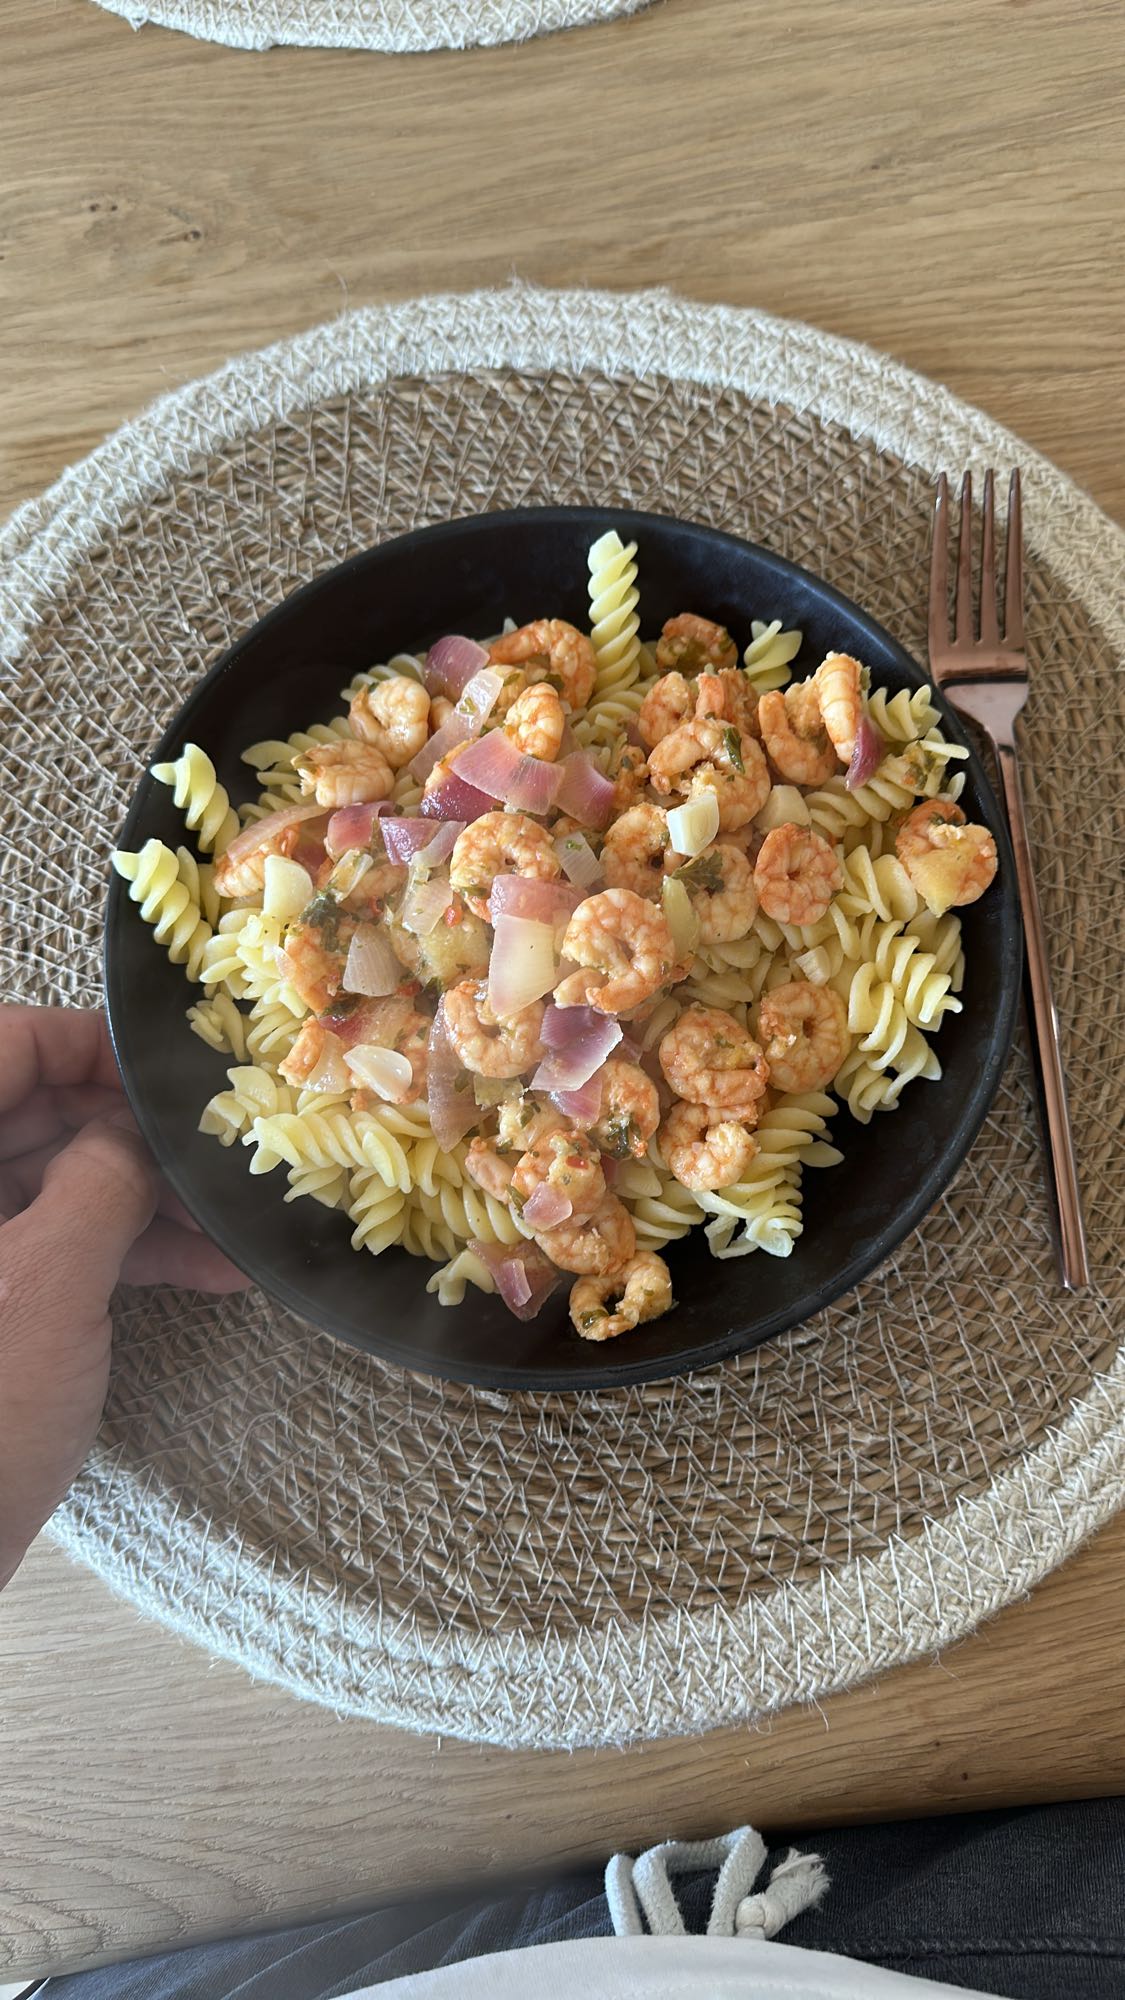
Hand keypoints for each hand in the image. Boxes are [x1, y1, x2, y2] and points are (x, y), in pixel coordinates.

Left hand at [0, 1005, 248, 1589]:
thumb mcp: (50, 1285)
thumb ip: (99, 1180)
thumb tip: (135, 1128)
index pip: (0, 1045)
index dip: (85, 1044)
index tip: (168, 1067)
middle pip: (24, 1112)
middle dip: (129, 1131)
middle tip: (218, 1149)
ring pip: (41, 1183)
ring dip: (138, 1198)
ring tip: (233, 1224)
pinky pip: (43, 1248)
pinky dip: (115, 1254)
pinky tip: (206, 1274)